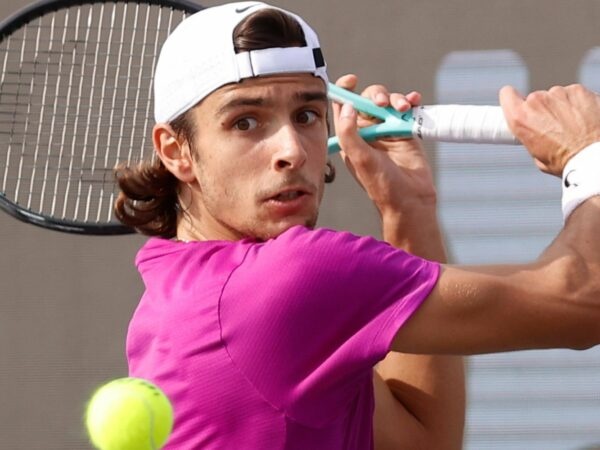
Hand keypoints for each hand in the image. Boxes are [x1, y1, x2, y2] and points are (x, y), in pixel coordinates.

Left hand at [331, 74, 436, 218]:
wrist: (410, 199)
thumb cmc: (382, 184)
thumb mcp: (360, 159)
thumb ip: (349, 133)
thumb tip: (347, 106)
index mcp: (351, 138)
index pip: (343, 108)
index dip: (344, 91)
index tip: (351, 80)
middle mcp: (368, 132)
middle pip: (369, 100)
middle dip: (376, 96)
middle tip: (384, 104)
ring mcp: (389, 131)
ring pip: (390, 102)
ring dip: (397, 99)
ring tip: (404, 108)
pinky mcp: (407, 132)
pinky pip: (408, 110)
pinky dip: (411, 102)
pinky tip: (415, 102)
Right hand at [500, 84, 599, 175]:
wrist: (594, 157)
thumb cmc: (567, 162)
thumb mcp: (538, 157)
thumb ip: (532, 136)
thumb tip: (538, 132)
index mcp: (521, 119)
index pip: (506, 94)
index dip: (513, 100)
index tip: (519, 105)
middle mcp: (537, 102)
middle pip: (535, 98)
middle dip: (542, 110)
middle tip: (554, 127)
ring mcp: (559, 93)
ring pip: (556, 96)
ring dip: (561, 107)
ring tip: (573, 126)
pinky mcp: (579, 91)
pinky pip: (574, 95)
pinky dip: (579, 104)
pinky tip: (585, 119)